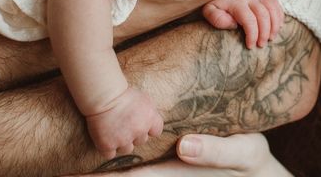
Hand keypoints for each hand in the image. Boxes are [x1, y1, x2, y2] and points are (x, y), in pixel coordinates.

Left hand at [69, 133, 291, 175]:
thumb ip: (214, 151)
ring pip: (133, 170)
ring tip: (74, 164)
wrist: (259, 169)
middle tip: (61, 171)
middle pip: (127, 176)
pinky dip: (127, 158)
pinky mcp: (178, 158)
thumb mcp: (242, 152)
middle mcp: (170, 171)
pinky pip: (147, 160)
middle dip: (97, 175)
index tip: (76, 176)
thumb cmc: (252, 163)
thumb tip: (183, 146)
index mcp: (178, 173)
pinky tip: (116, 147)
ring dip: (108, 167)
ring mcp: (172, 167)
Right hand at [86, 87, 162, 159]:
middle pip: (141, 140)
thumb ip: (150, 112)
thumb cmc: (122, 93)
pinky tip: (105, 136)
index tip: (141, 123)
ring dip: (121, 142)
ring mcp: (123, 140)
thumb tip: (150, 122)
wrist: (103, 95)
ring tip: (113, 128)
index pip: (156, 131)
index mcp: (150, 118)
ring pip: (126, 149)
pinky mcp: (108, 145)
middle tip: (123, 122)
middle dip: (134, 134)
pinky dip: (107, 148)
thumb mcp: (143, 98)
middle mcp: (139, 131)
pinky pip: (110, 154)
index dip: (148, 128)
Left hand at [203, 0, 283, 48]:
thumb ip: (216, 17)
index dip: (252, 34)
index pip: (249, 19)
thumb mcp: (209, 11)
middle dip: (264, 32)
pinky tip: (277, 28)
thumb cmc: (216, 5)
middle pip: (263, 14)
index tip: (250, 46)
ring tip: (271, 38)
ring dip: (274, 25)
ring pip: (272, 8)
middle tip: (261, 45)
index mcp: (235, 2)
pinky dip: (279, 16)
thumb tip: (232, 24)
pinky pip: (276, 4)